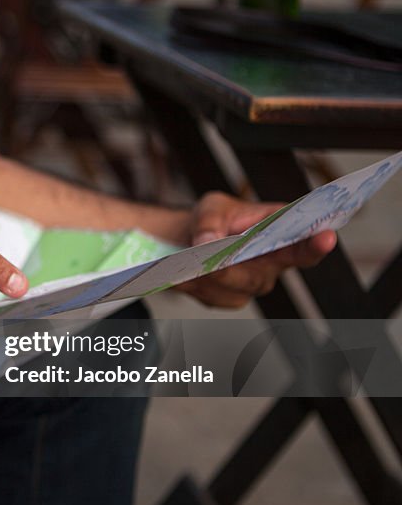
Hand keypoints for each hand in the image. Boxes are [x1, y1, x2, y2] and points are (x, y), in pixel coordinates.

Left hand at [176, 192, 336, 308]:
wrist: (189, 238)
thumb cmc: (213, 219)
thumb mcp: (211, 207)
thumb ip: (210, 221)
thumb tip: (208, 241)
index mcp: (280, 233)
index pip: (304, 243)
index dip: (316, 244)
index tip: (325, 237)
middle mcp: (273, 263)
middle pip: (261, 276)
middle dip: (236, 270)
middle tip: (215, 263)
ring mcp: (252, 283)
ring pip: (234, 289)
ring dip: (208, 278)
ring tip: (184, 265)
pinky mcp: (230, 297)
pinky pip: (214, 297)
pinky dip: (194, 285)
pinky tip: (180, 275)